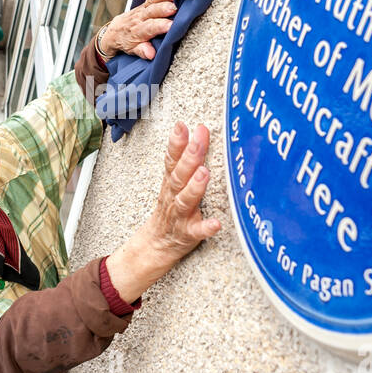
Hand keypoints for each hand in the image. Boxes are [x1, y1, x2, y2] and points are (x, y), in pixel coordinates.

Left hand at [99, 0, 176, 60]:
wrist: (115, 31)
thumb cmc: (127, 42)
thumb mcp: (132, 50)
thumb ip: (142, 51)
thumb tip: (151, 54)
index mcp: (137, 31)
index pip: (149, 27)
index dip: (159, 26)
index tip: (170, 26)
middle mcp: (139, 17)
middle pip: (151, 11)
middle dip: (163, 8)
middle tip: (175, 8)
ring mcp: (142, 8)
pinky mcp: (146, 2)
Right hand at [105, 121, 221, 302]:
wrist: (155, 246)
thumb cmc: (171, 210)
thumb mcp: (173, 183)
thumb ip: (185, 158)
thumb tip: (200, 130)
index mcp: (170, 183)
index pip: (171, 160)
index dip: (176, 143)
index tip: (182, 126)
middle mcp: (172, 197)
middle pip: (178, 176)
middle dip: (188, 157)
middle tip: (198, 140)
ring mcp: (179, 216)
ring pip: (184, 200)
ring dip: (194, 187)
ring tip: (204, 174)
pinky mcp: (188, 235)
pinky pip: (197, 232)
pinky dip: (206, 228)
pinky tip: (217, 223)